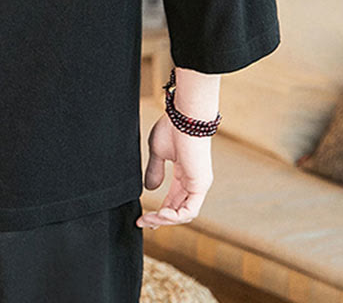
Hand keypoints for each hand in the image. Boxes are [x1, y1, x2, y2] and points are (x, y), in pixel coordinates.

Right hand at [136, 112, 213, 228]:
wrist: (184, 118)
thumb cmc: (171, 129)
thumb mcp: (158, 152)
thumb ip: (155, 171)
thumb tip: (150, 189)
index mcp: (185, 174)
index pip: (174, 200)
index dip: (160, 212)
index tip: (144, 219)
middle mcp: (194, 182)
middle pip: (178, 210)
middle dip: (159, 219)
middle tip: (142, 222)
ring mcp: (199, 185)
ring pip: (184, 214)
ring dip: (165, 219)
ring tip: (149, 219)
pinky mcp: (200, 185)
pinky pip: (190, 210)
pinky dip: (175, 216)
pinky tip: (161, 214)